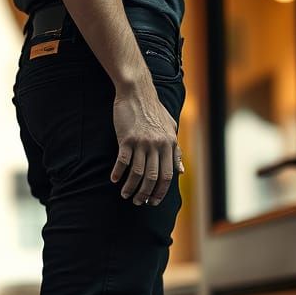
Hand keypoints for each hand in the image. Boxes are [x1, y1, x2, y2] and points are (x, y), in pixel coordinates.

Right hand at [110, 81, 184, 204]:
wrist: (137, 92)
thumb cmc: (154, 111)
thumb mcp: (170, 129)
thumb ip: (176, 151)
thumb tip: (181, 171)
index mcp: (169, 144)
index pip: (167, 175)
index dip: (161, 191)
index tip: (154, 201)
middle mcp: (157, 145)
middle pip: (152, 178)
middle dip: (145, 193)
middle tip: (139, 202)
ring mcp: (141, 142)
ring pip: (137, 172)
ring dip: (131, 187)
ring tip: (126, 195)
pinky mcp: (126, 138)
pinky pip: (122, 161)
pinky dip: (118, 173)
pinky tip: (114, 180)